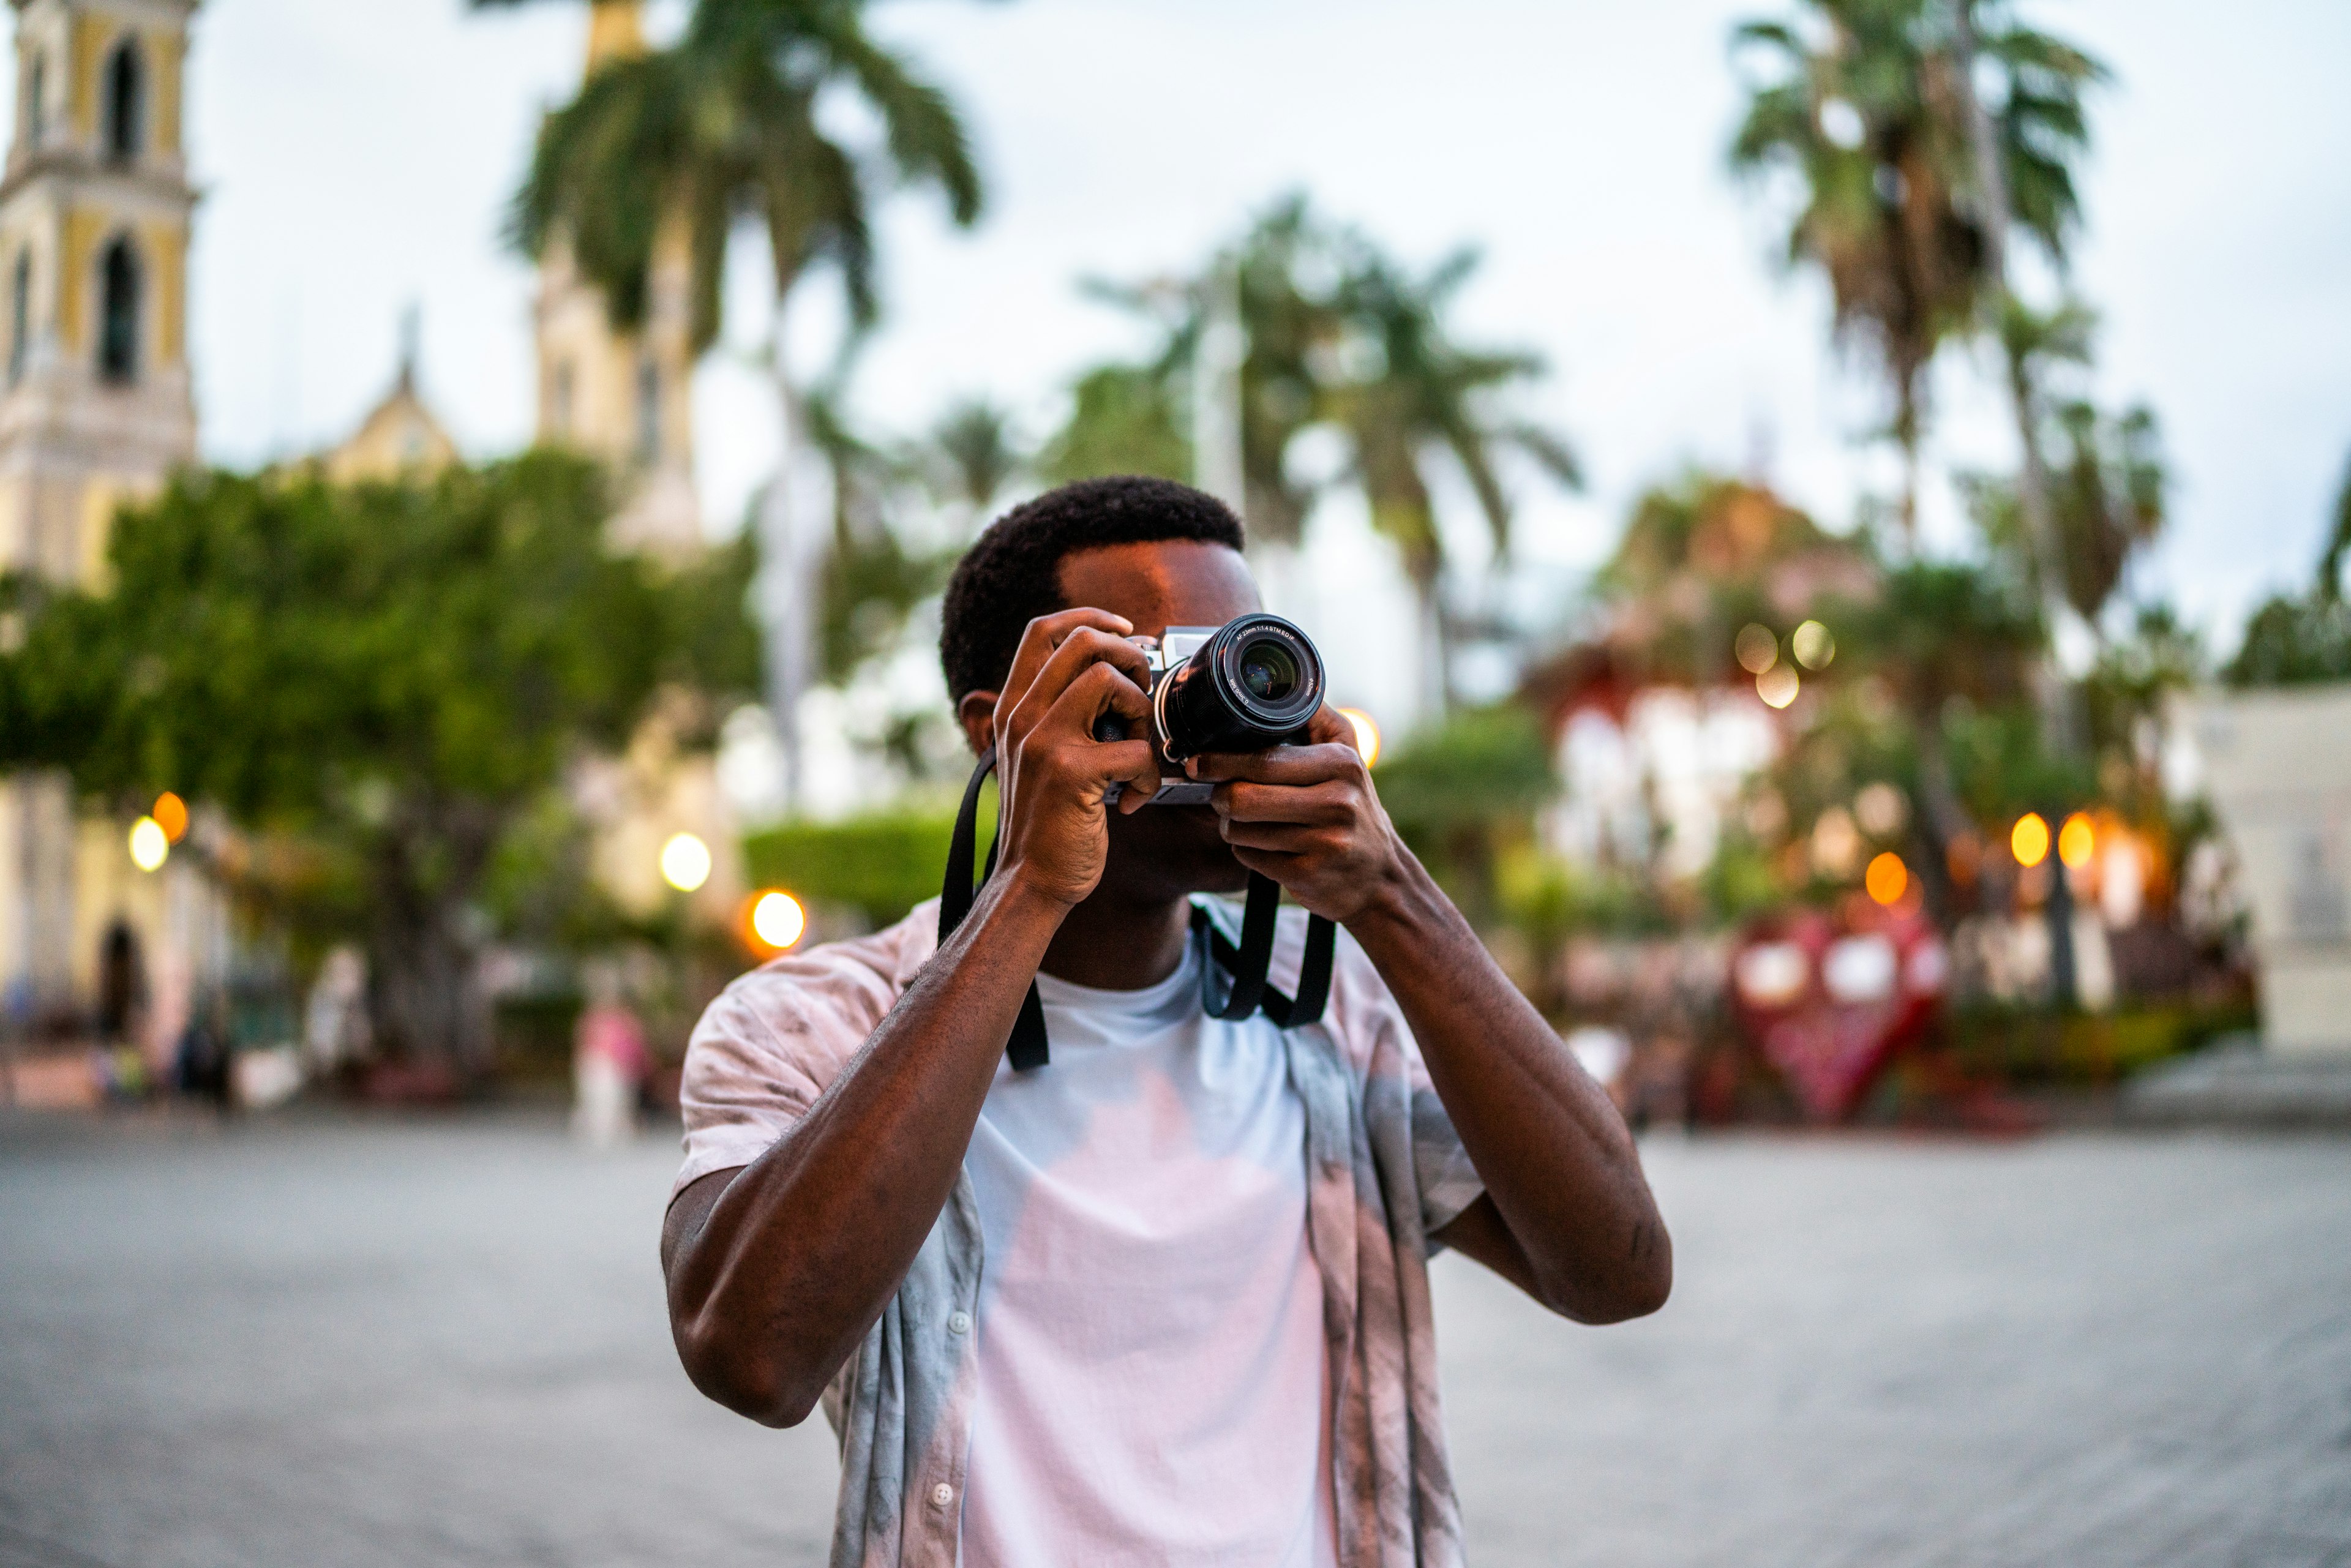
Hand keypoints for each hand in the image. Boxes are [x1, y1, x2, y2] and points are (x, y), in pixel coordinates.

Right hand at [987, 609, 1162, 908]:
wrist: (1030, 882)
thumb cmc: (1046, 823)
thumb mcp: (1036, 758)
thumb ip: (1059, 717)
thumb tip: (1113, 679)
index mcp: (1014, 708)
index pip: (1043, 630)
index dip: (1091, 618)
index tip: (1127, 632)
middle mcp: (1023, 716)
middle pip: (1083, 642)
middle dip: (1130, 657)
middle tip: (1141, 695)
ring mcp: (1044, 741)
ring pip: (1108, 679)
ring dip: (1142, 710)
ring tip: (1139, 747)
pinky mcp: (1071, 773)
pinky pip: (1136, 749)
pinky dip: (1150, 775)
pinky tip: (1135, 800)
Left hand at [1188, 704, 1410, 926]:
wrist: (1380, 875)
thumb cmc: (1353, 806)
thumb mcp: (1347, 754)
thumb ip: (1315, 717)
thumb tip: (1278, 681)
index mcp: (1341, 764)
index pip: (1264, 760)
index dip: (1221, 761)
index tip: (1197, 762)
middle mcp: (1337, 802)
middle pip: (1243, 798)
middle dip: (1219, 796)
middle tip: (1219, 794)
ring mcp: (1324, 842)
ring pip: (1240, 830)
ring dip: (1231, 825)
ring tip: (1248, 820)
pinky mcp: (1308, 876)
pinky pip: (1249, 857)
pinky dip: (1247, 850)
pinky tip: (1266, 844)